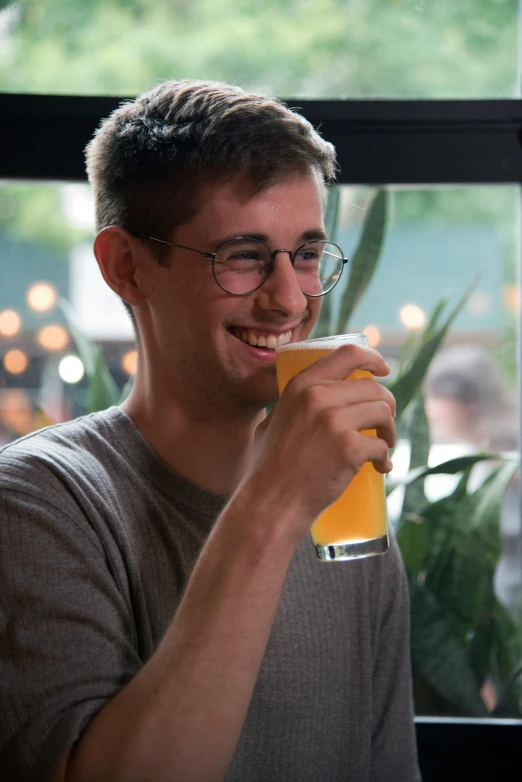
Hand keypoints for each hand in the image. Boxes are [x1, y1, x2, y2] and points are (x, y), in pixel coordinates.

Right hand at [242, 343, 395, 542]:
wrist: (271, 501)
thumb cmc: (269, 467)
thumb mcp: (274, 421)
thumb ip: (292, 404)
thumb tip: (313, 395)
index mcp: (301, 385)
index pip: (347, 354)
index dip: (372, 358)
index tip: (384, 369)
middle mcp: (318, 396)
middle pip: (373, 388)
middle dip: (387, 405)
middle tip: (384, 424)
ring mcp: (334, 422)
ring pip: (383, 413)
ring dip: (389, 430)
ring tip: (383, 445)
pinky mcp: (349, 448)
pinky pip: (381, 445)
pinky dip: (384, 459)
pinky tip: (379, 468)